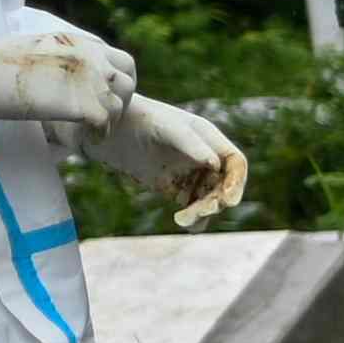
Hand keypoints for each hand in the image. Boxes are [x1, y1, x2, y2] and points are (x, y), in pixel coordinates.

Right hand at [0, 24, 135, 128]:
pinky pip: (105, 123)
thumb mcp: (35, 54)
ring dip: (106, 121)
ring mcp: (90, 77)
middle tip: (99, 121)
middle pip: (128, 82)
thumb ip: (59, 64)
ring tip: (85, 132)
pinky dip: (94, 135)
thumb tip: (59, 81)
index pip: (121, 61)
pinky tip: (77, 140)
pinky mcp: (82, 102)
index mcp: (78, 41)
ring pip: (120, 104)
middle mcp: (90, 55)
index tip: (101, 100)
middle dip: (119, 103)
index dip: (116, 84)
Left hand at [101, 93, 250, 219]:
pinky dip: (193, 218)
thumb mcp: (168, 128)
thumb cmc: (140, 119)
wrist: (107, 128)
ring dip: (201, 212)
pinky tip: (184, 223)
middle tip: (199, 212)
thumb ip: (192, 144)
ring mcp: (189, 173)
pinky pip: (191, 207)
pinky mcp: (172, 187)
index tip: (226, 200)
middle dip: (216, 201)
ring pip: (208, 199)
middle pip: (224, 186)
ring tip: (181, 219)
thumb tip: (217, 165)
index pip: (235, 163)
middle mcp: (203, 156)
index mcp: (209, 138)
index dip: (236, 182)